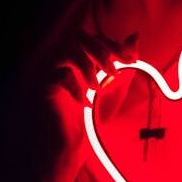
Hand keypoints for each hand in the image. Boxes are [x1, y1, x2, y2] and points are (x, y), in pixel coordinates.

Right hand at [39, 29, 137, 181]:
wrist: (80, 146)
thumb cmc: (97, 117)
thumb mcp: (118, 87)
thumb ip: (125, 62)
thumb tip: (135, 35)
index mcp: (85, 58)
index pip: (97, 39)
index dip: (115, 45)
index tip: (132, 60)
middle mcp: (68, 61)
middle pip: (79, 36)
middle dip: (100, 50)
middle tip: (114, 70)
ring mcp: (55, 72)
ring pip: (66, 50)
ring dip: (86, 66)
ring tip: (98, 88)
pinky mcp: (46, 88)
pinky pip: (58, 74)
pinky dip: (75, 87)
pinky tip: (85, 104)